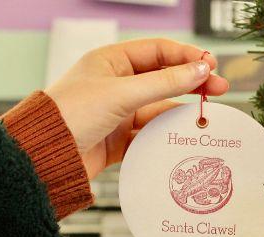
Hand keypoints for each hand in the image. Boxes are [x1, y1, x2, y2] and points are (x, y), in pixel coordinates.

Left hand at [44, 38, 229, 179]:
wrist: (44, 157)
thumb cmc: (69, 115)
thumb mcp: (121, 93)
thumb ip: (164, 83)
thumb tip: (199, 70)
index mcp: (111, 61)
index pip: (158, 51)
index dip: (186, 56)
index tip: (210, 66)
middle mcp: (116, 84)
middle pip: (163, 79)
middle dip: (192, 84)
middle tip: (219, 89)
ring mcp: (118, 112)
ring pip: (159, 108)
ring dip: (181, 112)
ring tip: (205, 116)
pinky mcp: (119, 139)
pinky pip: (150, 133)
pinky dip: (166, 135)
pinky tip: (182, 136)